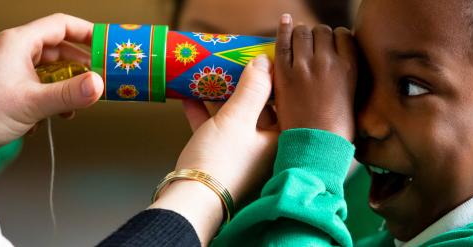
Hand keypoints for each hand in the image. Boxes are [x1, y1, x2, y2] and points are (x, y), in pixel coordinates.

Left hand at [0, 14, 102, 162]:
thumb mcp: (32, 103)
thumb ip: (69, 93)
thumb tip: (99, 84)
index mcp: (18, 43)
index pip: (61, 25)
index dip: (87, 33)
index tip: (107, 46)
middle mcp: (15, 52)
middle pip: (60, 50)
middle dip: (81, 67)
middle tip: (100, 80)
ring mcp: (12, 71)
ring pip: (52, 71)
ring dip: (68, 87)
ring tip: (77, 104)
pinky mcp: (11, 89)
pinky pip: (42, 86)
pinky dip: (53, 99)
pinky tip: (54, 116)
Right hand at [150, 55, 277, 242]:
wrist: (192, 201)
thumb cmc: (220, 161)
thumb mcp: (237, 117)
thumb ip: (252, 88)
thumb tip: (264, 62)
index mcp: (279, 139)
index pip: (283, 101)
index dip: (274, 79)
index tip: (263, 59)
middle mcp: (265, 149)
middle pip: (260, 109)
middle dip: (247, 86)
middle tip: (237, 63)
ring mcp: (242, 156)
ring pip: (236, 118)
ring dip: (223, 97)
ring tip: (213, 75)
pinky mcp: (219, 160)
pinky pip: (214, 130)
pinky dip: (203, 113)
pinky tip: (189, 97)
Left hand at [273, 14, 357, 140]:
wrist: (316, 149)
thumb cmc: (337, 133)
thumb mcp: (354, 100)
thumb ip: (348, 80)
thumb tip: (342, 68)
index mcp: (350, 68)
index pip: (344, 35)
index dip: (336, 38)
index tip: (332, 45)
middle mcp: (329, 62)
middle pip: (323, 31)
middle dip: (318, 36)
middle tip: (313, 47)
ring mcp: (305, 66)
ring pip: (303, 32)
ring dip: (301, 33)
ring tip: (299, 40)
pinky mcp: (284, 73)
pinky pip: (283, 43)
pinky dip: (284, 29)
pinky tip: (285, 21)